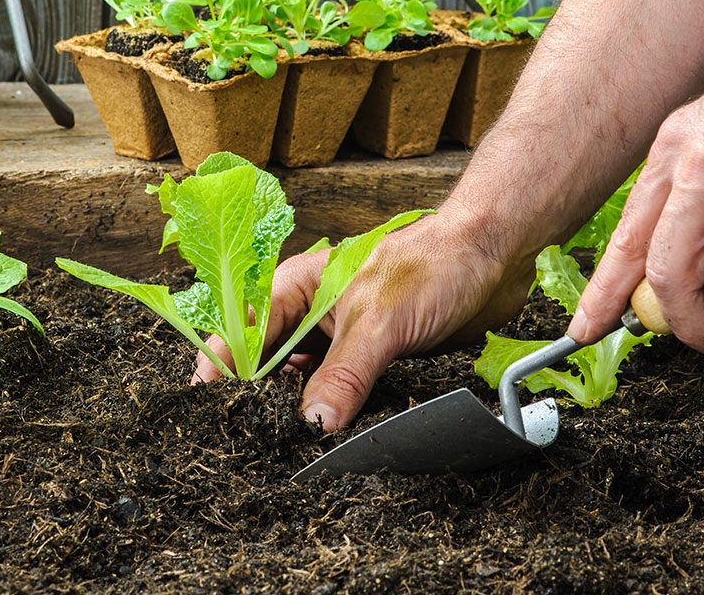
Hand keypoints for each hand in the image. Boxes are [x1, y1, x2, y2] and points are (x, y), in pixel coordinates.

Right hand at [193, 213, 531, 431]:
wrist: (493, 256)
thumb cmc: (433, 263)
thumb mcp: (379, 322)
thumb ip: (344, 374)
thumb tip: (313, 425)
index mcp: (297, 288)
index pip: (242, 332)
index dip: (221, 369)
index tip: (210, 407)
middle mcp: (312, 314)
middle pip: (267, 363)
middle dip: (257, 399)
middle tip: (250, 440)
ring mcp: (341, 338)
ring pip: (303, 382)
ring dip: (297, 411)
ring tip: (284, 447)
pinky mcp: (372, 359)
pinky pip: (341, 394)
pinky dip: (334, 416)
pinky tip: (331, 438)